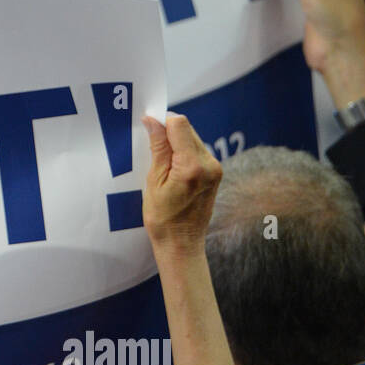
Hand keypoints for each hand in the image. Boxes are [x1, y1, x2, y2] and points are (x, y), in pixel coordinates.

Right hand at [141, 113, 221, 254]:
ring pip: (192, 138)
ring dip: (175, 143)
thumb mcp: (154, 181)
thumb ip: (158, 148)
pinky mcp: (216, 173)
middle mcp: (210, 164)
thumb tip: (153, 121)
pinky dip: (183, 153)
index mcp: (193, 166)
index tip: (148, 128)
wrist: (182, 243)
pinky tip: (172, 169)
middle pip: (187, 129)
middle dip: (168, 133)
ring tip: (162, 165)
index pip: (179, 124)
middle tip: (152, 150)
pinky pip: (197, 151)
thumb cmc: (163, 219)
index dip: (161, 122)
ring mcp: (216, 168)